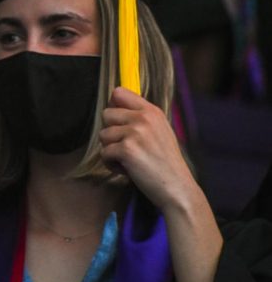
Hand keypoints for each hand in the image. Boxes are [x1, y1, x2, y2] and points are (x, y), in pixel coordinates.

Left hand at [99, 87, 201, 212]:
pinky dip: (111, 164)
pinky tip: (127, 170)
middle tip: (126, 147)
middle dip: (111, 133)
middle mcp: (143, 118)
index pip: (119, 92)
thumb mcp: (159, 132)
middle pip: (106, 114)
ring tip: (129, 160)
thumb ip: (140, 119)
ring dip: (111, 150)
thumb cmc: (165, 163)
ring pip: (103, 135)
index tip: (118, 123)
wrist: (178, 188)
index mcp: (152, 111)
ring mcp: (135, 133)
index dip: (113, 107)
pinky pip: (104, 153)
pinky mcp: (127, 149)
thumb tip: (114, 108)